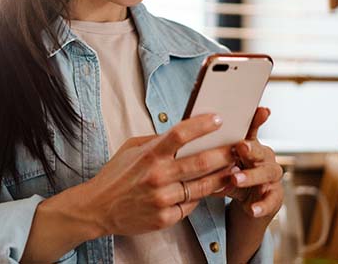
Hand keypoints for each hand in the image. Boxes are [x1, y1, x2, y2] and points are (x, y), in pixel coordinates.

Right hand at [85, 114, 237, 235]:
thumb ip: (156, 140)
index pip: (179, 134)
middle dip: (224, 153)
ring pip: (202, 186)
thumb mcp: (130, 149)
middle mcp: (157, 176)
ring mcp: (162, 199)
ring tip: (234, 168)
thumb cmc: (116, 176)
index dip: (201, 125)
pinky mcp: (165, 218)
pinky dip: (200, 196)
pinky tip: (208, 189)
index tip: (219, 119)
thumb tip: (182, 132)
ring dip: (222, 176)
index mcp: (148, 155)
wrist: (98, 208)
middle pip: (200, 162)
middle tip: (239, 147)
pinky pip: (191, 205)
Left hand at [217, 107, 283, 219]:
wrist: (249, 205)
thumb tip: (186, 147)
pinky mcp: (275, 197)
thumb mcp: (219, 166)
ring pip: (266, 173)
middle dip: (250, 148)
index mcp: (250, 146)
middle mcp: (264, 158)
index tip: (262, 109)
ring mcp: (271, 177)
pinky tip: (252, 209)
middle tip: (240, 147)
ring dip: (251, 176)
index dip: (257, 119)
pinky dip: (261, 205)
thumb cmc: (231, 179)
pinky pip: (270, 201)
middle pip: (260, 150)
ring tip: (236, 179)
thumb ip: (210, 156)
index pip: (252, 130)